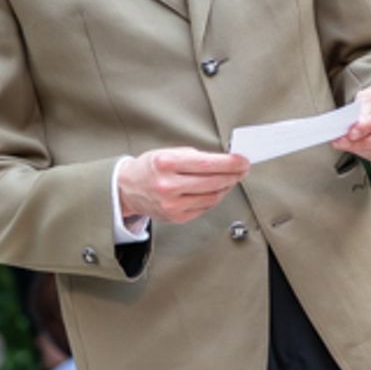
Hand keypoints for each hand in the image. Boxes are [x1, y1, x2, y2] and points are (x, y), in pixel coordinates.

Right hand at [117, 147, 248, 224]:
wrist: (127, 189)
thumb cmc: (150, 167)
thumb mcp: (169, 153)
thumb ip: (195, 157)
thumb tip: (225, 160)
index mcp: (166, 164)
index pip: (207, 164)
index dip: (230, 163)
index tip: (243, 161)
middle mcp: (168, 186)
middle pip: (212, 182)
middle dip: (233, 175)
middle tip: (243, 169)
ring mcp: (172, 204)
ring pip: (212, 197)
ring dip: (226, 187)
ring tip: (231, 179)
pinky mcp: (175, 217)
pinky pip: (204, 208)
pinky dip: (214, 198)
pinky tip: (217, 190)